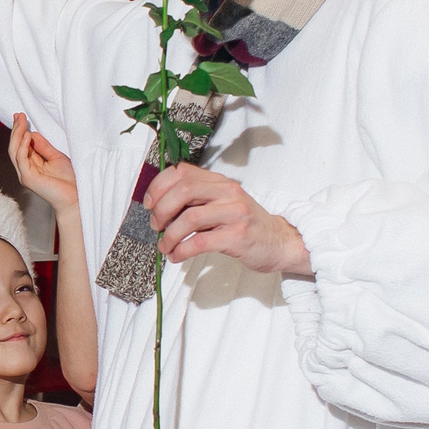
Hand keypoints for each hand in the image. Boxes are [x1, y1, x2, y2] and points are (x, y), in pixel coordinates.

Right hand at [7, 115, 78, 212]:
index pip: (20, 145)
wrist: (76, 196)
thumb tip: (33, 133)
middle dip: (16, 130)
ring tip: (22, 122)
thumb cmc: (68, 180)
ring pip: (14, 152)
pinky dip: (23, 146)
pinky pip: (21, 159)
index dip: (19, 131)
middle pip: (14, 147)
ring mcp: (25, 175)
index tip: (20, 117)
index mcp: (30, 165)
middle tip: (19, 116)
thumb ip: (43, 146)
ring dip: (17, 135)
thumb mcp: (55, 156)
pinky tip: (28, 136)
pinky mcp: (28, 179)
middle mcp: (25, 170)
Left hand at [142, 166, 309, 275]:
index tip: (149, 204)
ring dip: (169, 235)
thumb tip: (159, 206)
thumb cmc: (244, 224)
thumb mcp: (221, 203)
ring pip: (189, 218)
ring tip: (165, 246)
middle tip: (155, 226)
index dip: (159, 186)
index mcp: (220, 181)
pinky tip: (177, 255)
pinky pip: (200, 242)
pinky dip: (181, 250)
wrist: (279, 241)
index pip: (182, 172)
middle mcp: (228, 192)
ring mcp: (235, 213)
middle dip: (161, 210)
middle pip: (183, 190)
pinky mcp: (237, 236)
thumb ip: (197, 200)